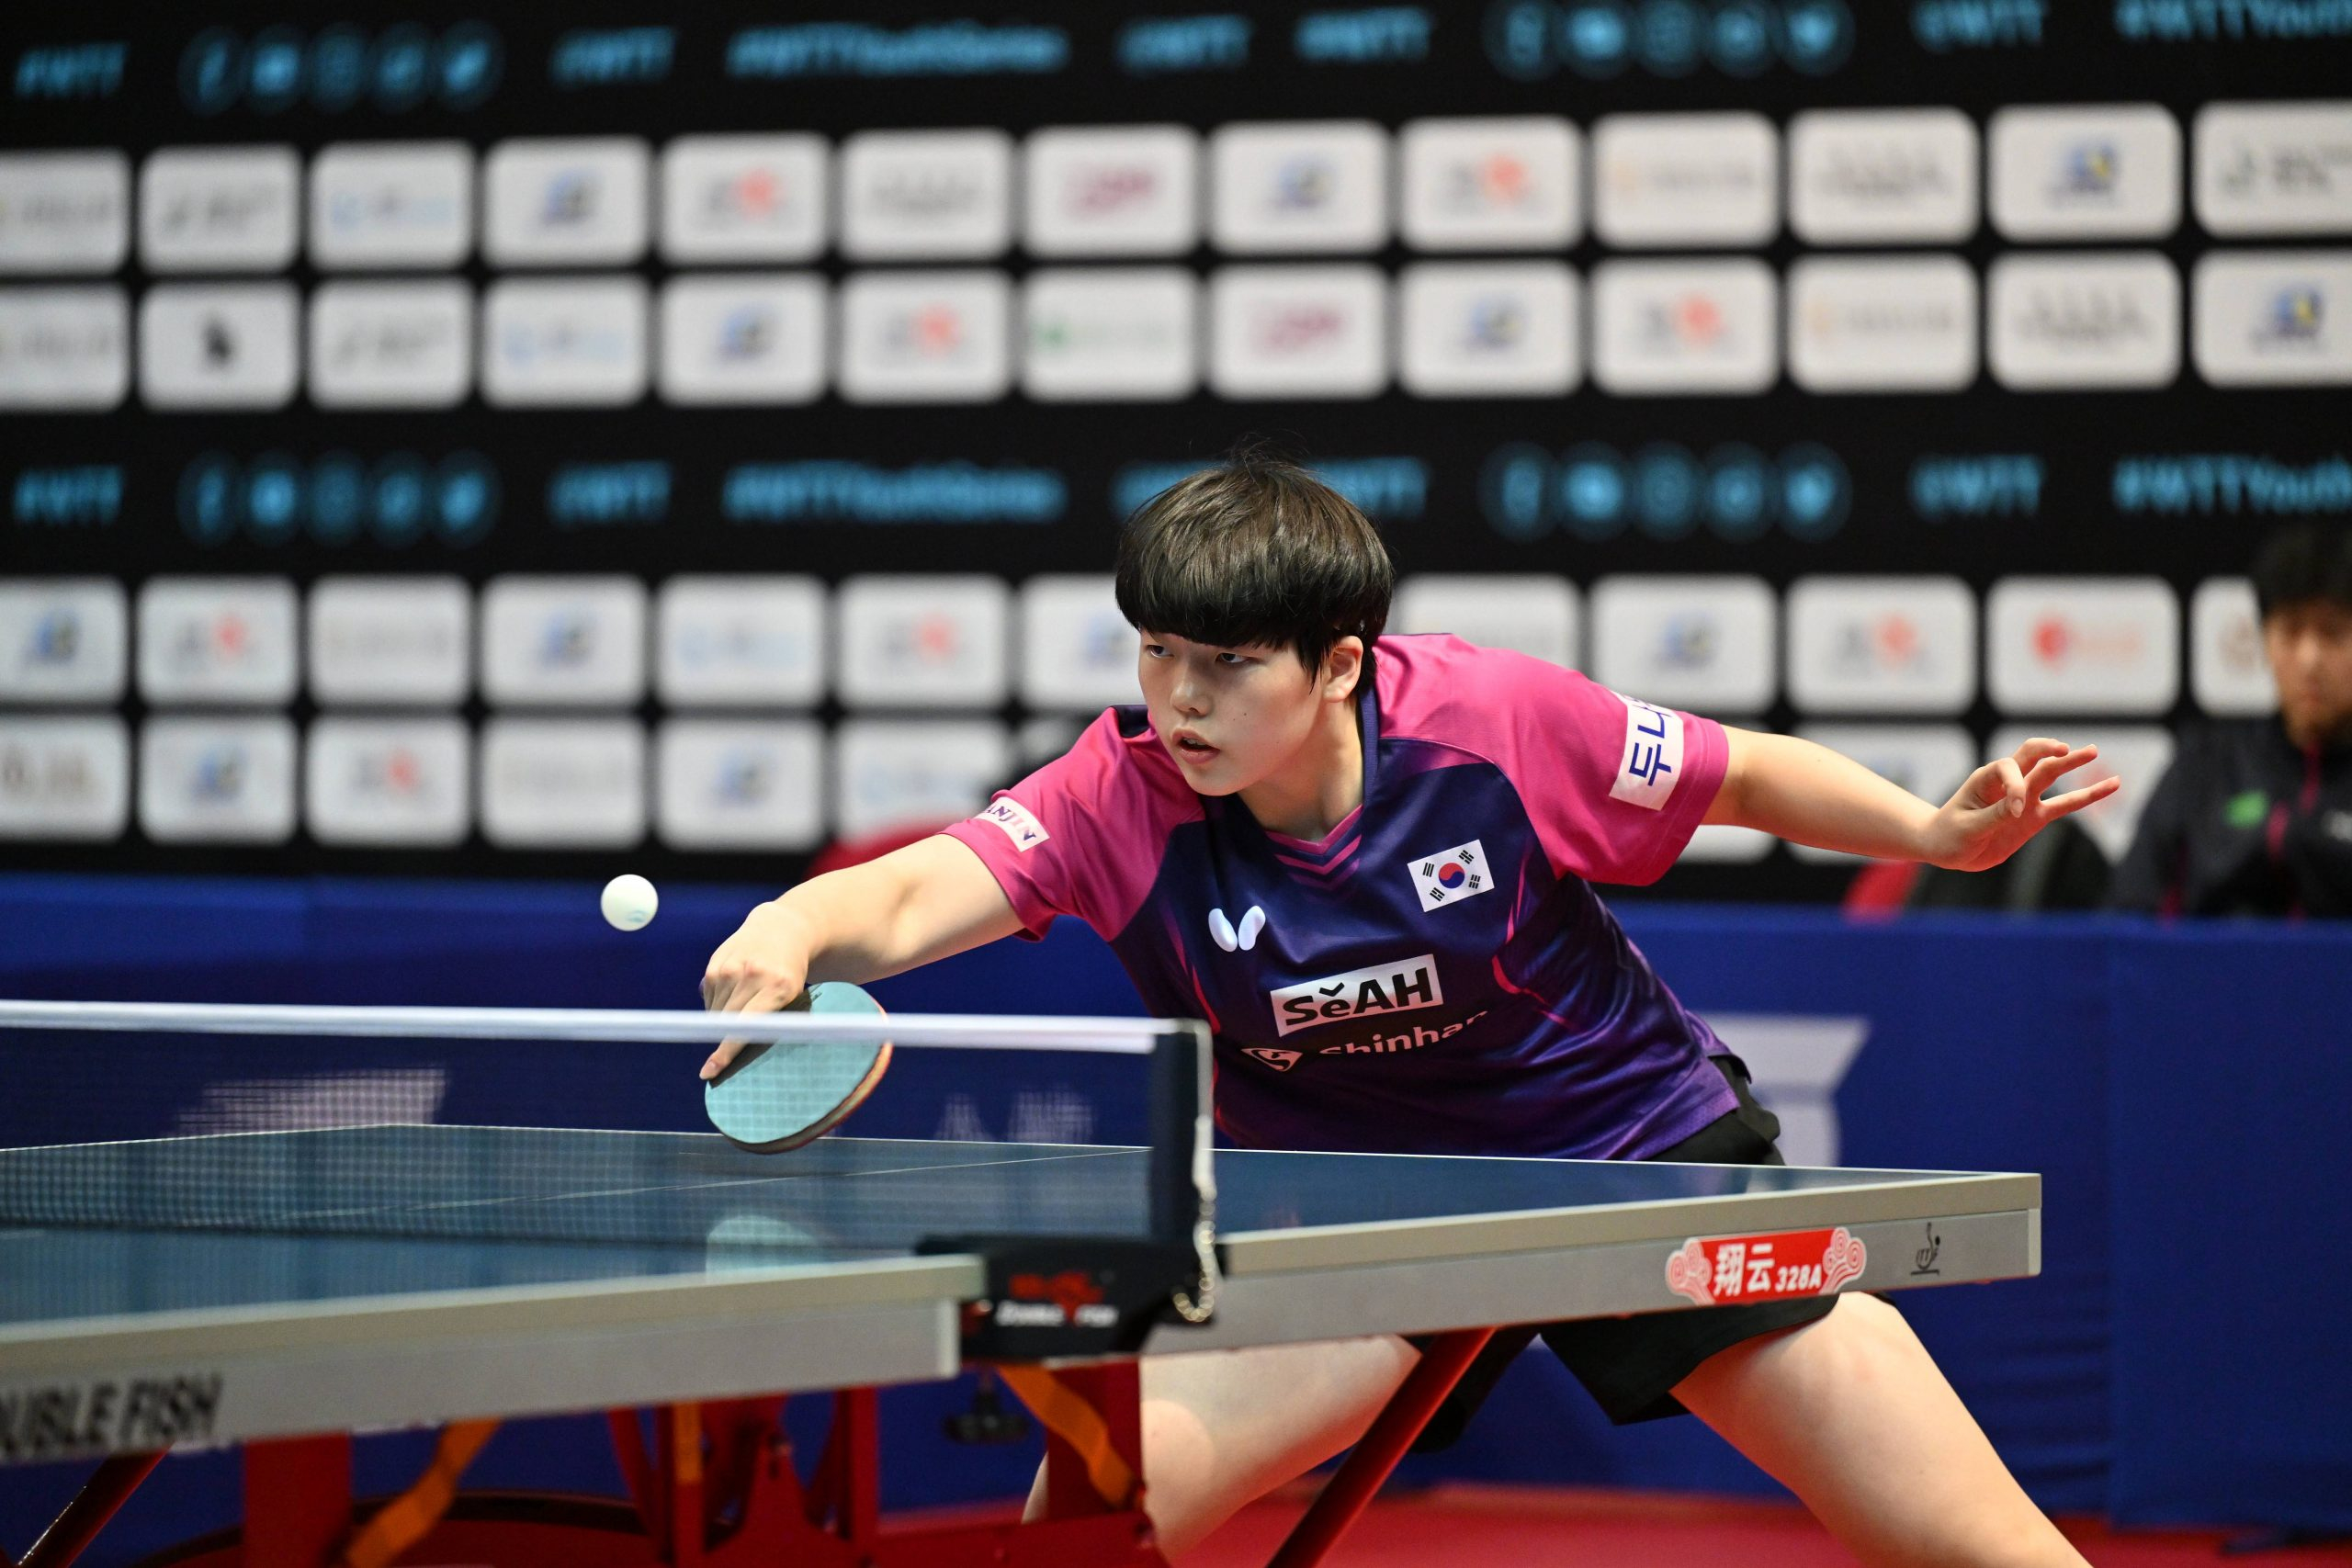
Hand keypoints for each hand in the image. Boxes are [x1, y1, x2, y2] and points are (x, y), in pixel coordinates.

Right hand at [699, 900, 811, 1079]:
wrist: (781, 930)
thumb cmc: (790, 973)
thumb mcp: (792, 995)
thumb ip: (772, 1020)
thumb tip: (736, 1045)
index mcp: (779, 987)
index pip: (746, 1026)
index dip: (726, 1051)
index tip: (710, 1071)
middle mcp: (752, 976)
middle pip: (726, 1022)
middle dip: (723, 1040)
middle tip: (719, 1057)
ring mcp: (731, 968)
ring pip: (715, 1012)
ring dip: (722, 1020)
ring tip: (741, 1007)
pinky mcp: (715, 964)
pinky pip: (708, 997)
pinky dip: (716, 1004)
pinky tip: (732, 993)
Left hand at [1923, 738, 2121, 872]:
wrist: (1946, 848)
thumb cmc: (1950, 834)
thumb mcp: (1968, 828)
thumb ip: (1995, 816)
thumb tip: (2021, 807)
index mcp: (1986, 778)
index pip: (2010, 770)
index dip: (2016, 788)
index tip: (2013, 812)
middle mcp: (2008, 783)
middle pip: (2034, 757)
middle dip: (2054, 752)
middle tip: (2079, 750)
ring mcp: (2024, 798)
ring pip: (2052, 775)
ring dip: (2072, 763)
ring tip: (2094, 751)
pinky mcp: (2035, 817)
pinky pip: (2066, 805)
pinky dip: (2087, 796)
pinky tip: (2111, 786)